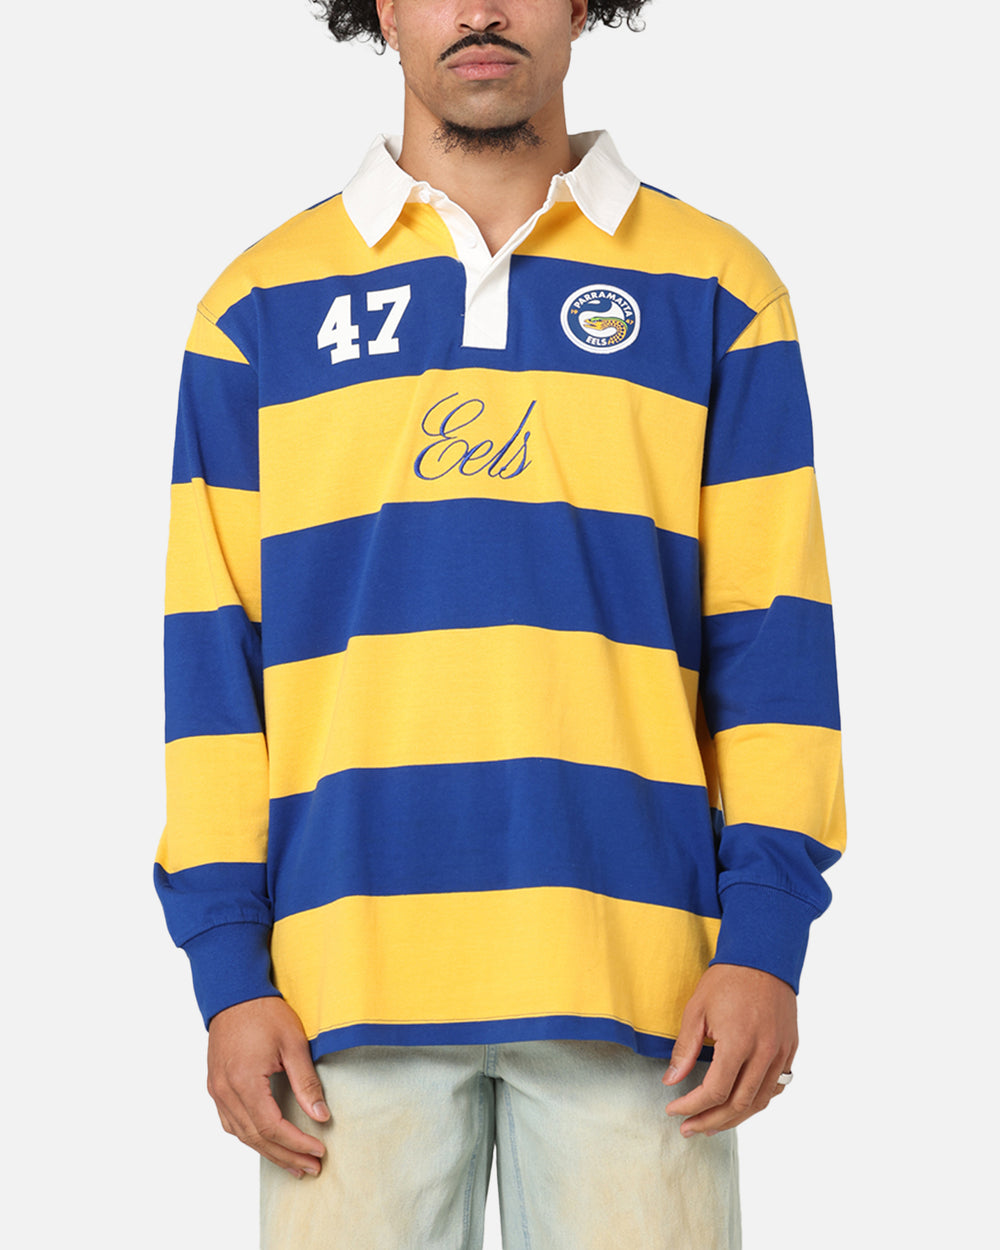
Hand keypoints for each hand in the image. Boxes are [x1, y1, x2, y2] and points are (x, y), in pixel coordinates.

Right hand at [207, 996, 330, 1176]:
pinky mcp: (215, 1085)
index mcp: (244, 1082)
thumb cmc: (264, 1013)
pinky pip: (231, 1122)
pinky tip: (267, 1141)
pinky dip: (251, 1135)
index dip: (296, 1144)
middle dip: (285, 1155)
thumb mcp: (293, 1043)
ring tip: (294, 1163)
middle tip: (311, 1168)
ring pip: (241, 1134)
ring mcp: (217, 1090)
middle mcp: (225, 1091)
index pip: (271, 1127)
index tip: (319, 1152)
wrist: (234, 993)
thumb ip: (306, 1082)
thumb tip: (321, 1116)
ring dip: (268, 1151)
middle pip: (256, 1137)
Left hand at [662, 964, 796, 1135]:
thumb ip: (685, 1050)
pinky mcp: (790, 1050)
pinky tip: (740, 1106)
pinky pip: (776, 1088)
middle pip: (738, 1105)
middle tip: (688, 1129)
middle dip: (710, 1121)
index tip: (673, 1110)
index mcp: (738, 1043)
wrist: (763, 957)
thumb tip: (671, 1081)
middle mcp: (764, 1054)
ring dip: (734, 1119)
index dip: (691, 1106)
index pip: (715, 1091)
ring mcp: (781, 1054)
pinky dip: (757, 1102)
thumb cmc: (727, 980)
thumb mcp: (696, 1010)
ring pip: (759, 1102)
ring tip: (711, 1125)